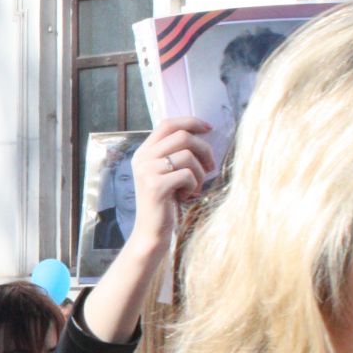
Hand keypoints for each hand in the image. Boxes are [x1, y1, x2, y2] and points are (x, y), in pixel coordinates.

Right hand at [126, 116, 213, 251]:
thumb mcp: (167, 172)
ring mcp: (146, 171)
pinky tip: (186, 196)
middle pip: (182, 136)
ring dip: (199, 172)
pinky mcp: (155, 186)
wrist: (152, 231)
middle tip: (210, 165)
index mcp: (144, 152)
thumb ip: (175, 153)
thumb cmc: (166, 201)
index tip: (209, 128)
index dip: (190, 122)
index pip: (167, 124)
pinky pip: (187, 175)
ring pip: (187, 155)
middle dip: (204, 149)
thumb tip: (202, 133)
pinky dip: (194, 186)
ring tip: (194, 186)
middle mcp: (142, 159)